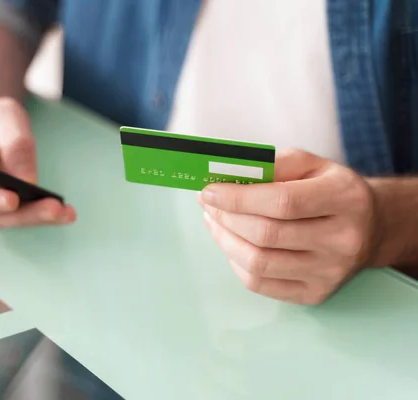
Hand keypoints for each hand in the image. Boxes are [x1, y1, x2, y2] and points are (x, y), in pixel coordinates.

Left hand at [198, 149, 377, 304]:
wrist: (369, 227)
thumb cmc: (328, 189)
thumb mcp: (309, 164)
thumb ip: (270, 164)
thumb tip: (224, 176)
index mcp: (345, 198)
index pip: (283, 202)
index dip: (239, 198)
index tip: (209, 191)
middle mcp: (342, 240)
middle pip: (266, 234)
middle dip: (226, 217)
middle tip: (207, 204)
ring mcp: (330, 272)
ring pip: (258, 263)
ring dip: (225, 240)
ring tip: (213, 221)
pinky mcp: (315, 294)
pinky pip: (259, 284)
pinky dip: (235, 262)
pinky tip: (231, 243)